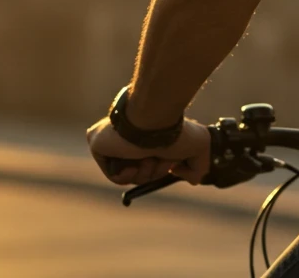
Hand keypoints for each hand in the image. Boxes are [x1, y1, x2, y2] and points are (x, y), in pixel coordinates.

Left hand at [86, 116, 211, 185]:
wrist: (154, 121)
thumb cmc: (176, 131)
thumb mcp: (199, 147)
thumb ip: (198, 167)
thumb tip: (188, 177)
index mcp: (149, 135)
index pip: (152, 161)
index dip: (163, 168)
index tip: (171, 163)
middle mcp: (131, 138)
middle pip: (142, 172)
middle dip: (155, 171)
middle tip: (159, 158)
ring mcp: (113, 141)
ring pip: (129, 175)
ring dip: (143, 173)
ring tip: (148, 157)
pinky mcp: (98, 144)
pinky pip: (113, 174)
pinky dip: (126, 175)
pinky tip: (134, 161)